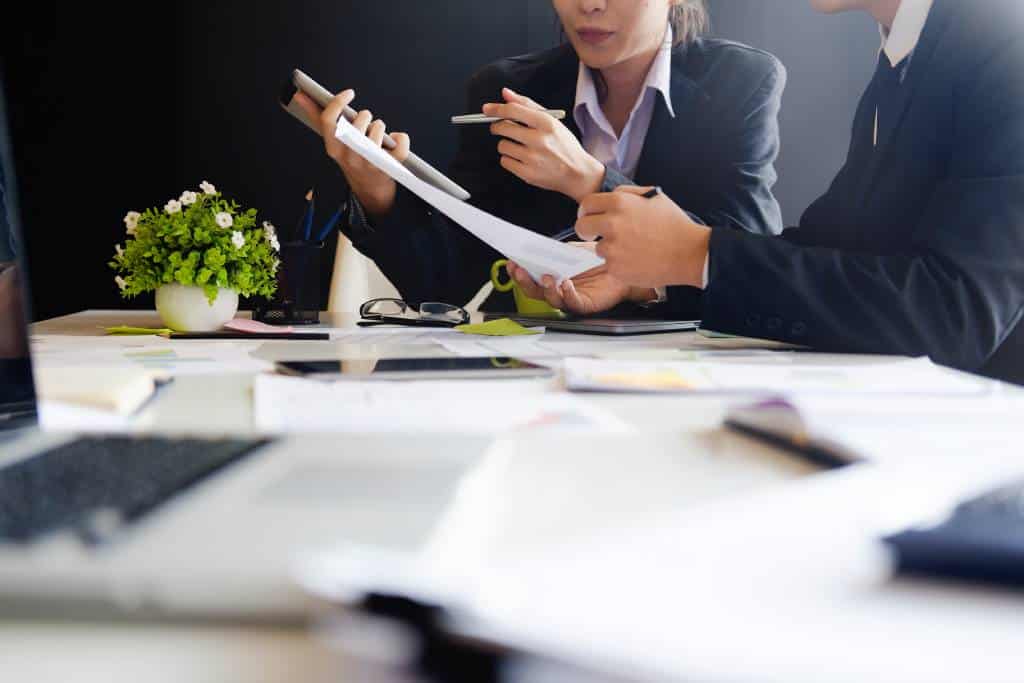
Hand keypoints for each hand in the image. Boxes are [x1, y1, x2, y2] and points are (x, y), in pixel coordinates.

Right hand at [293, 90, 410, 217]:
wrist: (370, 189)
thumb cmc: (351, 157)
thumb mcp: (333, 141)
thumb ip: (316, 117)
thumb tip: (299, 95)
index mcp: (334, 149)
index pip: (329, 121)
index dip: (338, 102)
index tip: (349, 93)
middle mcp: (350, 157)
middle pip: (356, 124)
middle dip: (364, 116)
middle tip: (366, 118)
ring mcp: (370, 163)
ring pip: (378, 132)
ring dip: (380, 126)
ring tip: (377, 131)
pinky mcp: (389, 168)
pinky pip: (400, 145)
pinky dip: (401, 138)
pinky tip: (394, 138)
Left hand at [483, 88, 603, 201]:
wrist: (578, 173)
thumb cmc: (564, 145)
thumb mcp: (552, 120)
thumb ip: (527, 105)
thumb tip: (505, 94)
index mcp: (546, 123)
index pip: (513, 110)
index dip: (496, 109)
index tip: (487, 109)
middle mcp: (539, 140)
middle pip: (502, 127)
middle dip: (498, 126)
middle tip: (502, 128)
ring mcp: (533, 158)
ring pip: (502, 145)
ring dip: (506, 144)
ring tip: (520, 147)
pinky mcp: (527, 174)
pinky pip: (504, 161)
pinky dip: (509, 159)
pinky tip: (522, 158)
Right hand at [506, 247, 655, 315]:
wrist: (622, 265)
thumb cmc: (597, 259)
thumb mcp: (571, 250)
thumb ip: (554, 251)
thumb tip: (535, 245)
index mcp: (551, 275)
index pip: (530, 276)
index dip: (518, 271)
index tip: (510, 262)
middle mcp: (558, 289)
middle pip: (535, 291)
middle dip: (525, 281)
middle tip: (519, 270)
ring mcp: (570, 298)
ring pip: (551, 299)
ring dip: (546, 288)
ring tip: (547, 276)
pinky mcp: (585, 304)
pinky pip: (573, 303)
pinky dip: (567, 294)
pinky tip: (566, 283)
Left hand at [576, 186, 710, 287]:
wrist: (689, 253)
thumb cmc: (674, 225)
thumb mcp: (653, 197)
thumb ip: (627, 193)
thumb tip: (609, 196)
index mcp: (620, 203)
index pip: (586, 204)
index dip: (585, 211)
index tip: (588, 217)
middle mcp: (612, 224)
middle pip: (581, 226)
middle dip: (586, 230)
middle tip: (595, 234)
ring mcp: (612, 248)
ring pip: (598, 248)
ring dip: (610, 249)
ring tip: (634, 249)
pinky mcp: (615, 268)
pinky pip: (609, 265)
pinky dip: (620, 264)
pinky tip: (637, 260)